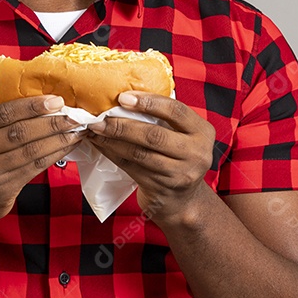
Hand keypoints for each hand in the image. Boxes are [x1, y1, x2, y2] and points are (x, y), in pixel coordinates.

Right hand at [0, 95, 81, 234]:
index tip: (56, 100)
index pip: (3, 113)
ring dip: (57, 140)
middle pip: (18, 132)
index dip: (32, 106)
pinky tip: (66, 148)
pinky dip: (53, 155)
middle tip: (73, 116)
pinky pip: (33, 168)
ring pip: (29, 151)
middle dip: (50, 122)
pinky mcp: (2, 189)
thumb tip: (41, 104)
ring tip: (75, 131)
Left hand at [84, 92, 215, 222]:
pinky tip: (100, 144)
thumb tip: (125, 96)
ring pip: (139, 153)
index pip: (176, 111)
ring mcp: (179, 174)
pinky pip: (131, 167)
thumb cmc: (177, 157)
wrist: (183, 201)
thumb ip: (164, 118)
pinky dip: (112, 153)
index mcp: (203, 132)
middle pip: (154, 135)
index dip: (148, 102)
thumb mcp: (182, 136)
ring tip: (95, 130)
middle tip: (100, 117)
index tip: (122, 97)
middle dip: (123, 125)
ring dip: (112, 140)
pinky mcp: (161, 188)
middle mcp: (196, 153)